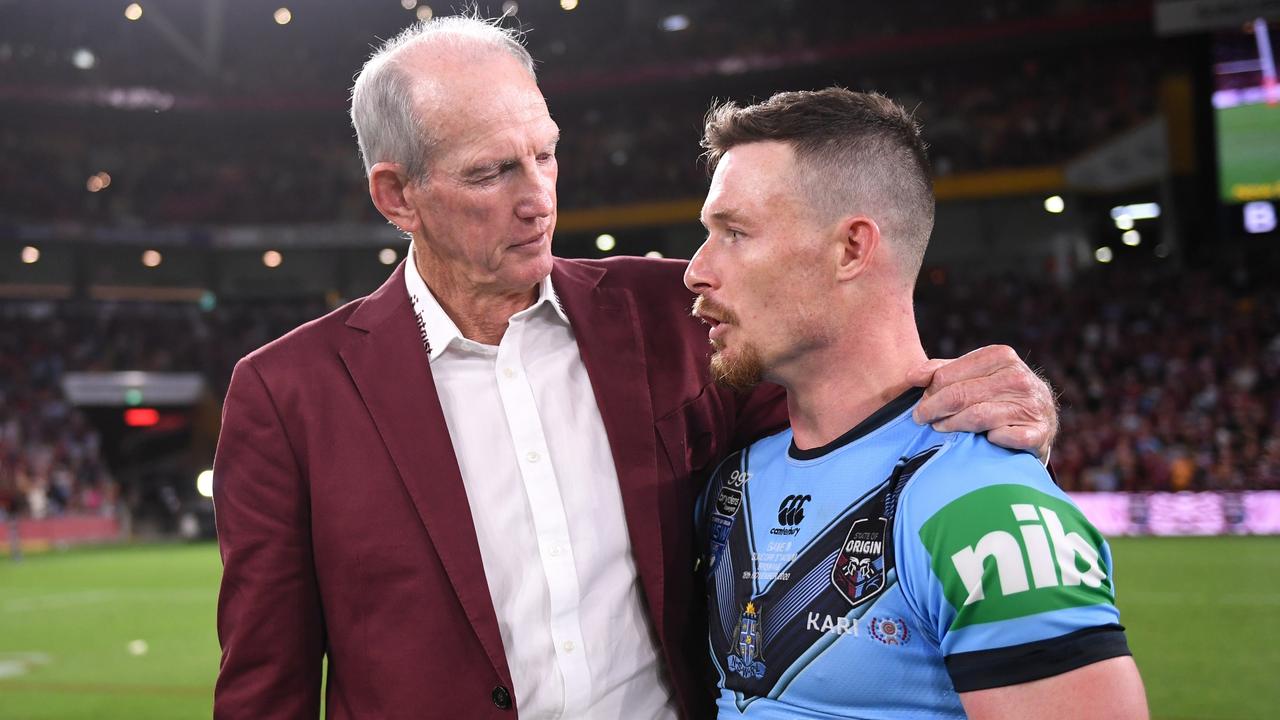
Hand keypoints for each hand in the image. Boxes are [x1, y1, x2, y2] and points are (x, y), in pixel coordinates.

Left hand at [907, 345, 1057, 461]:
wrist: (1041, 422)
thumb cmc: (997, 396)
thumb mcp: (974, 375)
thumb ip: (943, 371)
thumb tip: (911, 377)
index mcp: (1001, 356)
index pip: (949, 374)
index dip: (929, 392)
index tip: (920, 404)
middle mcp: (1018, 378)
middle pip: (959, 395)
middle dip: (933, 409)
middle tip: (920, 419)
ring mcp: (1031, 405)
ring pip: (977, 416)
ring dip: (952, 426)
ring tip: (939, 429)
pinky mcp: (1038, 432)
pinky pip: (1003, 437)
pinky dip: (987, 441)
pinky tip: (980, 441)